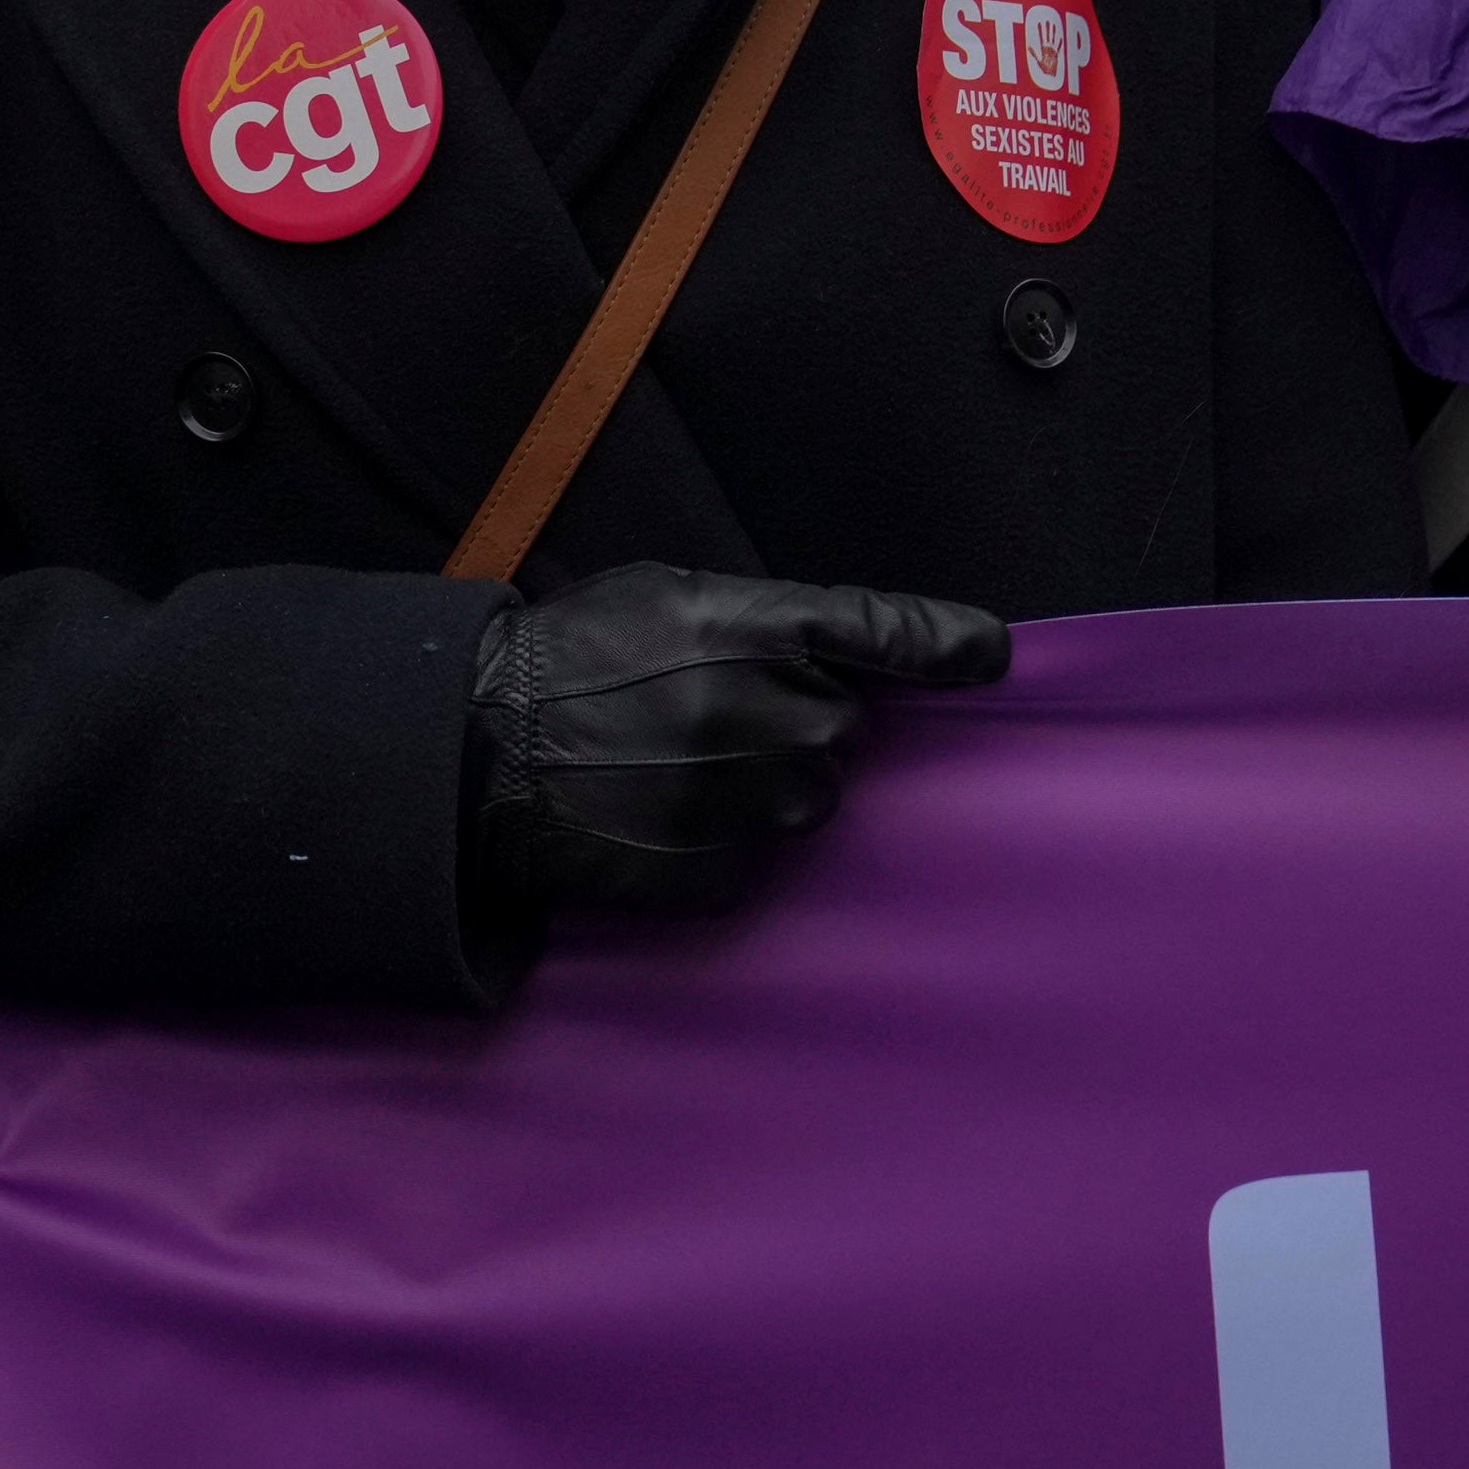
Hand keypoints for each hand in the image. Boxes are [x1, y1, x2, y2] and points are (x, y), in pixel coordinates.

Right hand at [466, 561, 1010, 920]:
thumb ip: (762, 618)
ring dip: (763, 781)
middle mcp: (764, 715)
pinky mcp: (719, 873)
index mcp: (751, 628)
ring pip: (807, 796)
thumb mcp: (664, 594)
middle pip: (843, 727)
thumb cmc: (567, 657)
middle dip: (798, 719)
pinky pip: (757, 856)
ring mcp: (745, 802)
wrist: (477, 751)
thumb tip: (842, 652)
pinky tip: (657, 809)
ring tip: (671, 761)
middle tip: (709, 710)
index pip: (880, 630)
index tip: (991, 655)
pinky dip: (723, 837)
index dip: (944, 643)